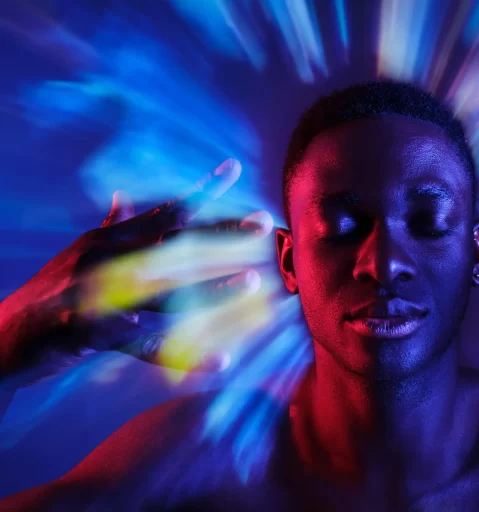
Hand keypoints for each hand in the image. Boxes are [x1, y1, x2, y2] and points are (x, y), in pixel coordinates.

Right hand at [0, 159, 272, 387]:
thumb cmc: (50, 294)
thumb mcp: (79, 254)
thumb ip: (111, 227)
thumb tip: (124, 195)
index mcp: (107, 239)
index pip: (162, 211)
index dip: (199, 190)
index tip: (234, 169)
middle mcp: (103, 259)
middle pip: (171, 243)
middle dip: (219, 233)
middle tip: (264, 224)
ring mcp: (94, 296)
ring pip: (164, 291)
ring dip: (210, 289)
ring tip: (252, 284)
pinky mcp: (87, 334)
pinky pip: (146, 347)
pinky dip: (185, 356)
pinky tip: (222, 360)